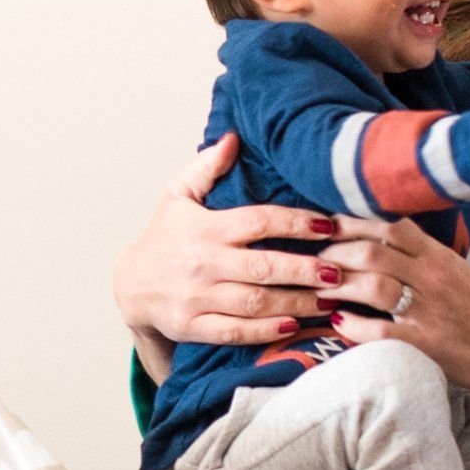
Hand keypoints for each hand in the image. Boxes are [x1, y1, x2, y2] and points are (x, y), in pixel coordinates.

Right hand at [112, 133, 343, 371]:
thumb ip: (206, 166)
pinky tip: (295, 324)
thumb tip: (233, 137)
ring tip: (331, 300)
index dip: (295, 222)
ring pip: (255, 302)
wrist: (129, 286)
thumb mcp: (177, 195)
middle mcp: (201, 263)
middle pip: (262, 266)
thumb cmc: (165, 236)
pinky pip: (235, 332)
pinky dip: (266, 331)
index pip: (257, 221)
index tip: (328, 225)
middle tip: (339, 271)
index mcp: (204, 228)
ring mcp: (196, 298)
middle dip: (305, 269)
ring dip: (297, 302)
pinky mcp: (192, 327)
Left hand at [316, 215, 469, 396]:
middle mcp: (432, 278)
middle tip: (318, 259)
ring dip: (340, 285)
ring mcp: (427, 311)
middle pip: (373, 253)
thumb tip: (380, 231)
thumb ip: (421, 251)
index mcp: (439, 256)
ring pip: (372, 287)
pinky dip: (353, 324)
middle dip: (338, 253)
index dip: (355, 222)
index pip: (391, 226)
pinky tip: (339, 320)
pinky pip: (379, 331)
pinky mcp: (423, 343)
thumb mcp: (455, 268)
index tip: (331, 225)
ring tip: (321, 287)